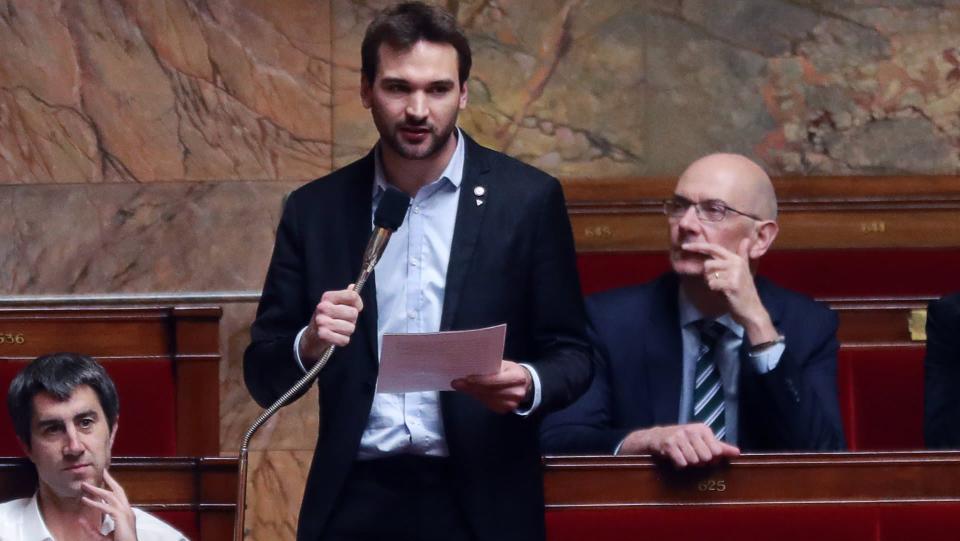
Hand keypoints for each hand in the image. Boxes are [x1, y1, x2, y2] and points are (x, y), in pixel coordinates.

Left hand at [79, 469, 137, 539]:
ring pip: (111, 496)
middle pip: (118, 491)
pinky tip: (85, 500)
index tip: (105, 478)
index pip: (120, 496)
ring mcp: (126, 513)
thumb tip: (80, 520)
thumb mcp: (102, 537)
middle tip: (102, 471)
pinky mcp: (120, 517)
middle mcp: (127, 511)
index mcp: (126, 514)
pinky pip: (105, 508)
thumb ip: (92, 529)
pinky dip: (94, 503)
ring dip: (97, 490)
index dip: (113, 486)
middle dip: (109, 480)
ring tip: (85, 486)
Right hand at [299, 285, 363, 362]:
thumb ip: (346, 296)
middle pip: (353, 313)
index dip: (358, 303)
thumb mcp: (334, 304)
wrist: (311, 335)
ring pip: (351, 328)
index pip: (352, 296)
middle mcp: (323, 307)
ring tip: (338, 329)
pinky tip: (335, 336)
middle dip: (352, 320)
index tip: (357, 308)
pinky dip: (343, 340)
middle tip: (342, 321)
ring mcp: (322, 321)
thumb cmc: (328, 318)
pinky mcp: (323, 335)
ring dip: (347, 331)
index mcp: (327, 297)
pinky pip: (345, 339)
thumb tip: (354, 286)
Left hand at [451, 361, 532, 413]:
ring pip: (486, 398)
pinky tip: (474, 391)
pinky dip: (479, 397)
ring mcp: (511, 403)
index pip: (494, 381)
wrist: (525, 382)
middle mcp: (516, 392)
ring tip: (462, 386)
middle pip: (488, 391)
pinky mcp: (505, 409)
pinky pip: (487, 403)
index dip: (479, 381)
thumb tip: (470, 370)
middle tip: (457, 383)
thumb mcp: (504, 364)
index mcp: (517, 377)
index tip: (465, 379)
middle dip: (470, 387)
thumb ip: (490, 367)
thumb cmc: (511, 370)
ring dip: (472, 392)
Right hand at [619, 423, 739, 467]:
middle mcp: (691, 430)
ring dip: (688, 463)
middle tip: (691, 456)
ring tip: (683, 456)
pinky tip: (675, 458)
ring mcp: (679, 436)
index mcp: (702, 428)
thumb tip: (737, 452)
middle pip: (705, 458)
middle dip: (699, 462)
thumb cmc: (683, 441)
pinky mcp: (668, 444)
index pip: (716, 452)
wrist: (656, 437)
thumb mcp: (702, 441)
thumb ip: (720, 447)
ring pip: (693, 461)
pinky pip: (682, 463)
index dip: (711, 459)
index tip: (703, 454)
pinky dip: (679, 464)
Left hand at [682, 239, 778, 343]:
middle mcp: (736, 263)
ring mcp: (735, 273)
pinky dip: (714, 290)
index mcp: (736, 258)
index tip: (684, 246)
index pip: (714, 248)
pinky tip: (723, 293)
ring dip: (711, 283)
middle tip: (718, 283)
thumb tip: (746, 239)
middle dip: (708, 275)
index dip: (698, 246)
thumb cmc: (742, 290)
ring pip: (708, 275)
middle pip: (708, 264)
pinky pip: (712, 284)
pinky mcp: (732, 284)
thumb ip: (742, 254)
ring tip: (722, 288)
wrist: (751, 308)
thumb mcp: (743, 270)